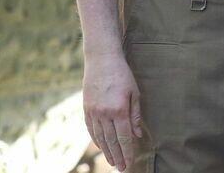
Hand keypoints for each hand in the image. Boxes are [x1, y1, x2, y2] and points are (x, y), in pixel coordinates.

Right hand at [82, 50, 141, 170]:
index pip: (123, 137)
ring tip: (112, 161)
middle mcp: (104, 114)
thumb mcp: (135, 93)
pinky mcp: (86, 109)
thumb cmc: (123, 75)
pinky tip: (101, 147)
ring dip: (106, 151)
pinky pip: (91, 129)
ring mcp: (93, 112)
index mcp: (119, 110)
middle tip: (121, 168)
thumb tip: (137, 135)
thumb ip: (136, 115)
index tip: (129, 163)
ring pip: (100, 137)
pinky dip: (96, 140)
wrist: (101, 61)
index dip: (127, 151)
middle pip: (111, 141)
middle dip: (117, 156)